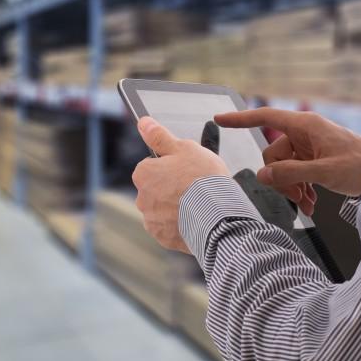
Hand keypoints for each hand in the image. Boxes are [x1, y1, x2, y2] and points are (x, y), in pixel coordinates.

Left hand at [132, 117, 229, 253]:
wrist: (218, 216)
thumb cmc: (203, 178)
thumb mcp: (184, 148)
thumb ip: (160, 136)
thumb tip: (143, 123)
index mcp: (143, 173)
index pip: (151, 166)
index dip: (171, 166)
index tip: (186, 169)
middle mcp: (141, 198)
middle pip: (156, 188)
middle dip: (171, 187)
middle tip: (195, 187)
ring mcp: (151, 220)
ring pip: (163, 209)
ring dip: (176, 207)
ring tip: (199, 205)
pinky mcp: (163, 237)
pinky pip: (170, 228)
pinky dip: (180, 224)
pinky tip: (196, 219)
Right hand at [214, 108, 360, 215]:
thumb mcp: (325, 172)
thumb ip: (291, 173)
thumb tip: (262, 175)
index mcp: (305, 126)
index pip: (266, 118)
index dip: (241, 119)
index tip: (219, 119)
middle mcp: (304, 134)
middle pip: (273, 155)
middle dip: (280, 178)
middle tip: (296, 197)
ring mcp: (308, 148)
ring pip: (283, 168)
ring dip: (291, 188)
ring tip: (307, 204)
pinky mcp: (314, 160)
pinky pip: (295, 174)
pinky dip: (299, 189)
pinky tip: (310, 204)